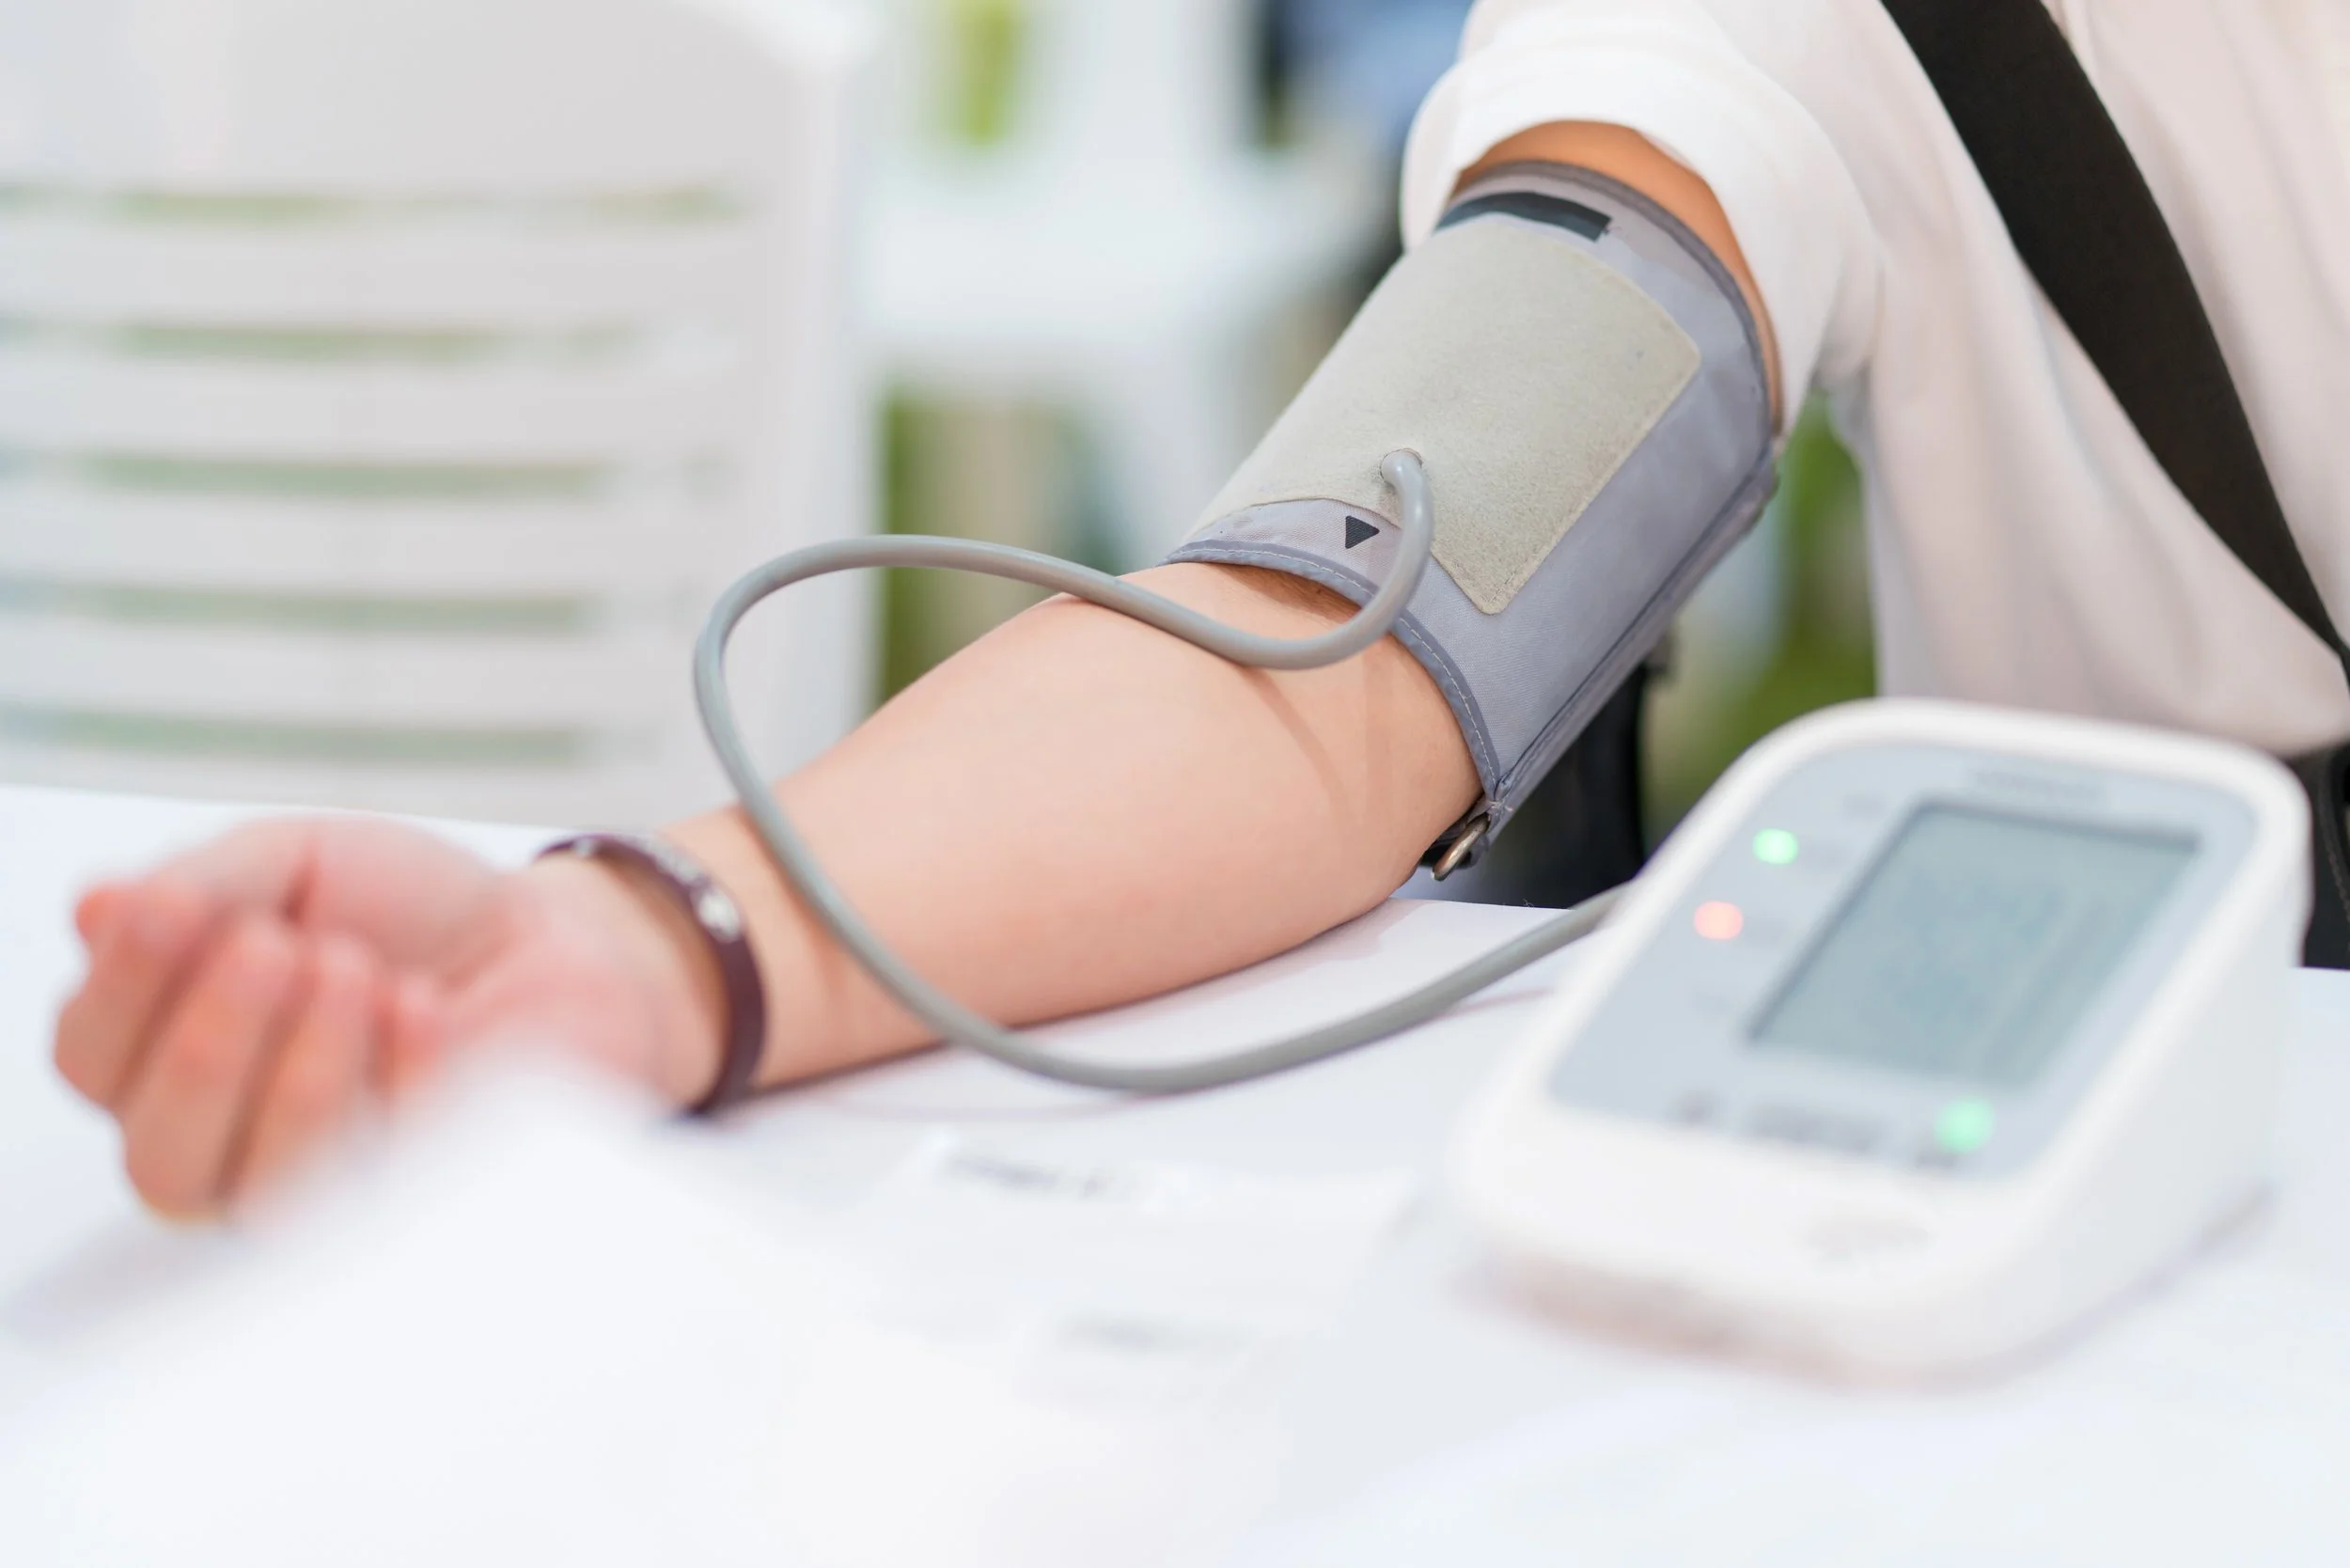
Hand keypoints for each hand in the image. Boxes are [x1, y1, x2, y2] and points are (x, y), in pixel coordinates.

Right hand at [53, 820, 723, 1218]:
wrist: (555, 940)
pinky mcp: (421, 1203)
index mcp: (171, 1051)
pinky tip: (425, 1010)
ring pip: (259, 1193)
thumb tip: (102, 908)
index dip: (122, 987)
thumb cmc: (415, 912)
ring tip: (359, 968)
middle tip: (279, 948)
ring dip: (303, 1072)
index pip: (93, 1060)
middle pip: (158, 1159)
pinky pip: (385, 1179)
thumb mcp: (301, 862)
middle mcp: (231, 1140)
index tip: (174, 905)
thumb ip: (206, 884)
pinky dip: (402, 1079)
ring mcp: (324, 1187)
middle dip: (210, 1048)